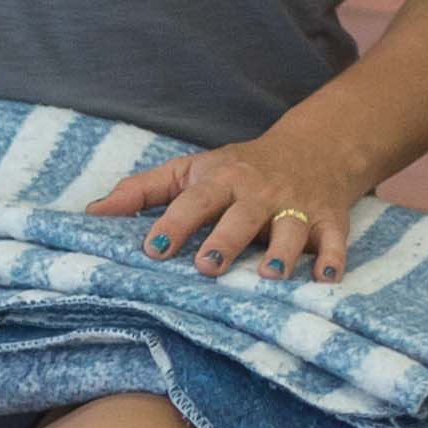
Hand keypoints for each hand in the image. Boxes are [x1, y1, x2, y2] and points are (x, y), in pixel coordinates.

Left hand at [89, 130, 358, 281]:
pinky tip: (326, 279)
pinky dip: (334, 258)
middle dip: (227, 240)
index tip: (153, 248)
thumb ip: (142, 191)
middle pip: (242, 217)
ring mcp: (296, 206)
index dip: (174, 223)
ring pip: (291, 230)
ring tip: (271, 276)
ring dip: (283, 252)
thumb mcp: (190, 171)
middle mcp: (259, 193)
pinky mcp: (329, 220)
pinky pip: (336, 239)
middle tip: (208, 266)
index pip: (194, 201)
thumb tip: (91, 214)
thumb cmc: (237, 170)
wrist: (314, 149)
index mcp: (221, 180)